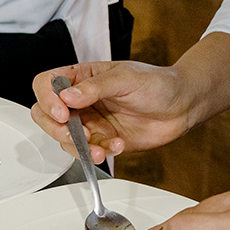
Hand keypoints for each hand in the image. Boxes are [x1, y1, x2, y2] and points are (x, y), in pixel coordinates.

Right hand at [31, 62, 198, 164]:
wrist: (183, 106)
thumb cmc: (158, 83)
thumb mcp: (127, 78)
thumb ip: (95, 87)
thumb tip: (68, 96)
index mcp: (83, 77)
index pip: (47, 83)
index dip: (47, 98)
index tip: (62, 111)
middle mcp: (82, 100)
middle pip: (46, 114)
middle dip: (56, 129)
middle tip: (74, 134)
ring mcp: (90, 122)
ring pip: (64, 138)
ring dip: (79, 147)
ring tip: (101, 146)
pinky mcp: (102, 141)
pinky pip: (87, 152)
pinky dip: (98, 153)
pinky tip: (117, 145)